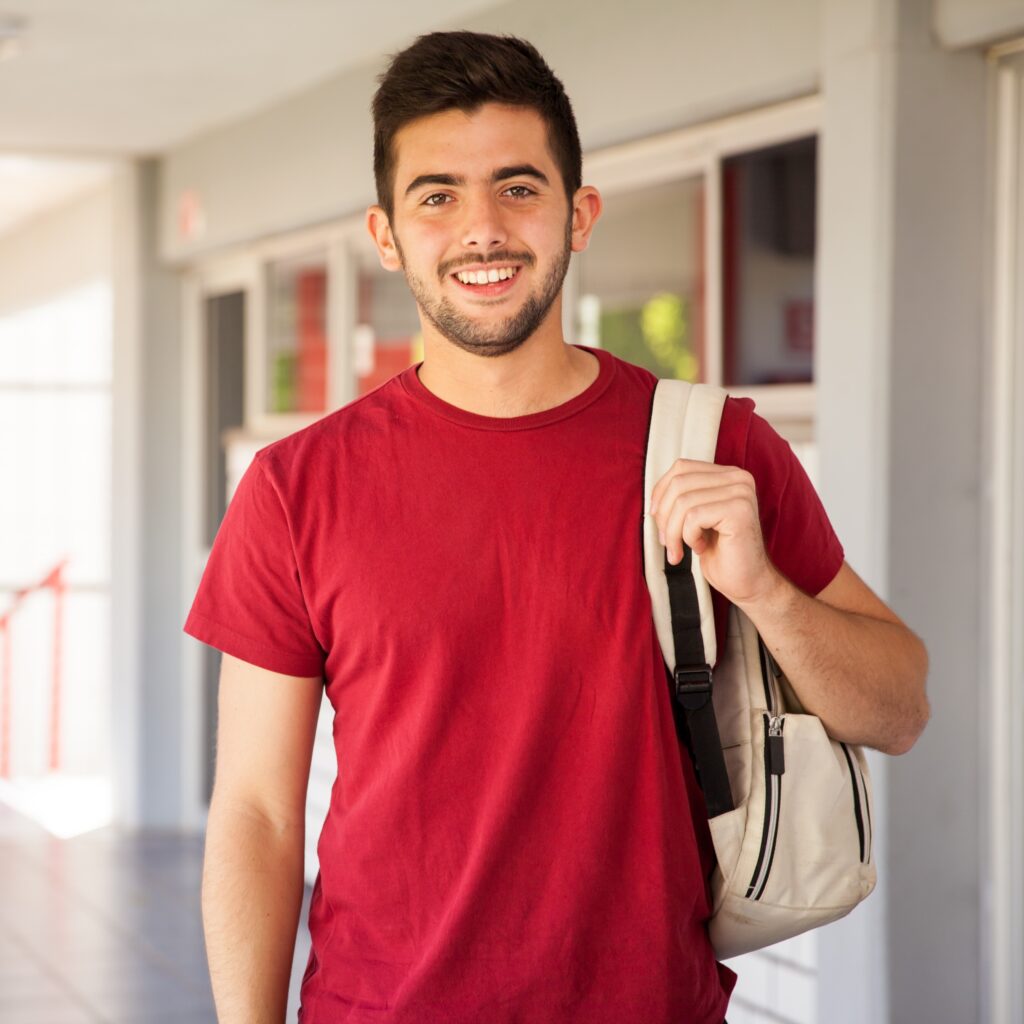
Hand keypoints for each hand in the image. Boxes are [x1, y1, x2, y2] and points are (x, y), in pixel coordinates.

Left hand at [648, 458, 780, 606]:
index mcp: (728, 475)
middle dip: (663, 516)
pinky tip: (700, 549)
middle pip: (679, 483)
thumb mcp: (696, 518)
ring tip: (681, 549)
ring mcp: (741, 492)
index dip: (661, 493)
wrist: (747, 583)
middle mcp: (738, 478)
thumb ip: (682, 498)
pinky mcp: (739, 510)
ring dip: (673, 532)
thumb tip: (653, 497)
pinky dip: (688, 537)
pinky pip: (694, 517)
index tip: (657, 520)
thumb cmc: (721, 553)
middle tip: (667, 542)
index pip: (681, 468)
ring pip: (683, 502)